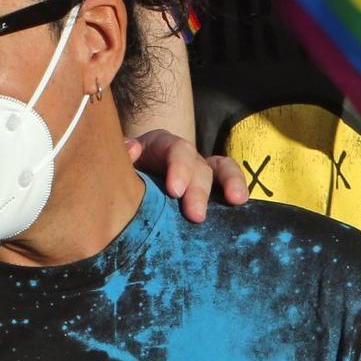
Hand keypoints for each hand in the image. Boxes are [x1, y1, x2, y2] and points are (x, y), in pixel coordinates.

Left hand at [127, 129, 248, 222]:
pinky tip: (242, 202)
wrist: (128, 179)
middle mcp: (184, 154)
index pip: (175, 150)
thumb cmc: (123, 170)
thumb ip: (122, 154)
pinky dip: (238, 187)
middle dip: (198, 191)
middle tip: (195, 215)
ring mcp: (200, 169)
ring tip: (236, 200)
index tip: (175, 191)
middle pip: (197, 166)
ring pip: (221, 169)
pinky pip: (230, 180)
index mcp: (160, 144)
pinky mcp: (212, 185)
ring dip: (230, 183)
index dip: (178, 168)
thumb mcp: (117, 160)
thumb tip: (132, 150)